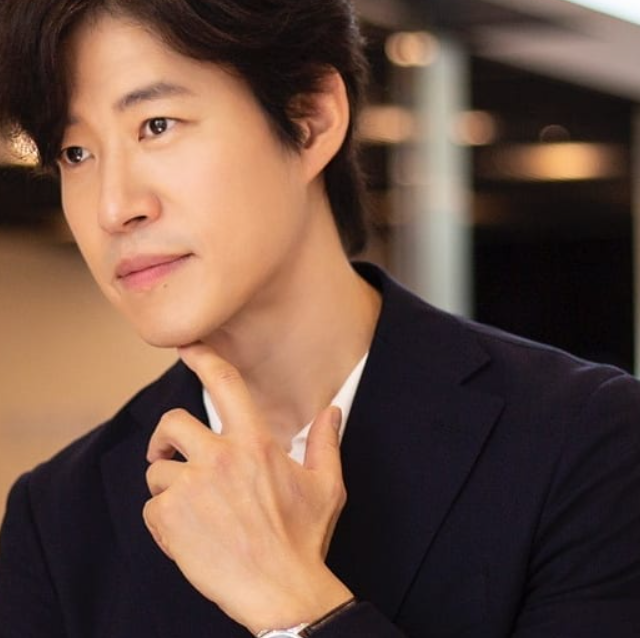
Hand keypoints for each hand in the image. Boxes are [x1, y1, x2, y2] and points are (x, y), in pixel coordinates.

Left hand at [143, 343, 352, 632]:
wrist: (281, 590)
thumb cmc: (303, 539)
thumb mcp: (326, 486)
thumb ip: (326, 442)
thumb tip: (331, 411)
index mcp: (255, 444)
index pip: (225, 384)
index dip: (203, 358)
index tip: (187, 348)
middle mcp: (219, 458)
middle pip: (171, 422)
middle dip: (166, 437)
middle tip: (169, 453)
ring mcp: (191, 488)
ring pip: (157, 470)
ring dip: (168, 486)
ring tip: (191, 509)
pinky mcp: (170, 519)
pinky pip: (151, 507)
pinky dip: (162, 519)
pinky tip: (186, 534)